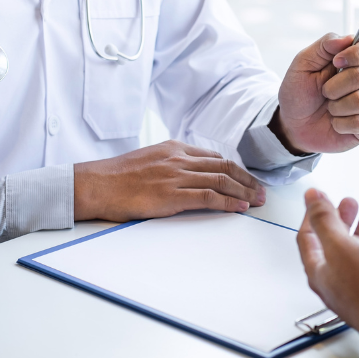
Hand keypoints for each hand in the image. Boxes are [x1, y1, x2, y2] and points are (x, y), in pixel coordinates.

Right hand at [74, 140, 265, 221]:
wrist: (96, 184)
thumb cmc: (117, 177)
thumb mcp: (148, 159)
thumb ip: (171, 164)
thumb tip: (189, 174)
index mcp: (174, 148)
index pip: (214, 157)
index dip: (236, 170)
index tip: (248, 180)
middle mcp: (178, 159)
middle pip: (224, 168)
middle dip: (247, 181)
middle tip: (262, 192)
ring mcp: (176, 176)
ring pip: (221, 181)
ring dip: (244, 192)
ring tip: (257, 202)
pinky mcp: (171, 195)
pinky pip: (208, 197)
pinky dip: (228, 203)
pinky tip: (239, 209)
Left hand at [274, 33, 358, 153]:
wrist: (293, 124)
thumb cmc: (299, 92)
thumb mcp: (303, 64)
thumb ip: (324, 46)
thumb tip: (348, 38)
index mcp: (354, 59)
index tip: (336, 61)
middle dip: (334, 86)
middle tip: (323, 92)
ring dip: (336, 106)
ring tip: (329, 108)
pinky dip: (340, 123)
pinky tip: (335, 122)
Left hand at [296, 189, 358, 344]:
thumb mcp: (341, 245)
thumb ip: (324, 219)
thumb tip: (311, 197)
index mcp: (319, 269)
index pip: (307, 237)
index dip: (312, 215)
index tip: (319, 199)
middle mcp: (334, 280)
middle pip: (331, 244)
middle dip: (338, 220)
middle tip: (348, 203)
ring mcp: (354, 287)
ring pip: (352, 253)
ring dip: (357, 232)